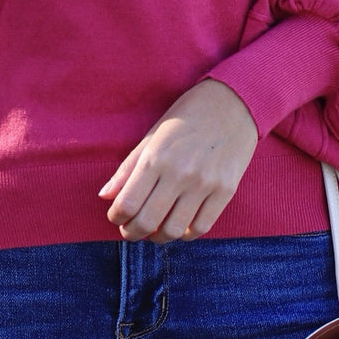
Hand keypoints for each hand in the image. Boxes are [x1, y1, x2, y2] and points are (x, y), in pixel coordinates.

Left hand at [99, 80, 257, 243]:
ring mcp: (204, 184)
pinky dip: (186, 234)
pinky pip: (201, 227)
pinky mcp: (226, 191)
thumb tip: (105, 196)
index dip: (116, 217)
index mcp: (156, 157)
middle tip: (131, 229)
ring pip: (173, 230)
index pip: (127, 203)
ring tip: (154, 230)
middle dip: (132, 232)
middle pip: (147, 222)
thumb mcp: (154, 135)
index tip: (117, 216)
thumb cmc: (188, 115)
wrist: (234, 102)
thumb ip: (129, 167)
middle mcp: (179, 173)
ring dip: (158, 237)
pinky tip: (180, 225)